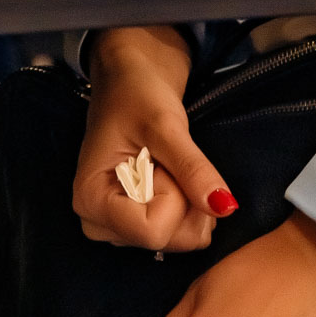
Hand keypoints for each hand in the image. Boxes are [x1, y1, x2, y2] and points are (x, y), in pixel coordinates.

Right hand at [72, 26, 235, 254]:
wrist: (132, 76)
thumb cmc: (137, 92)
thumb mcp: (166, 124)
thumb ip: (192, 168)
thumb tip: (225, 207)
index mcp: (91, 200)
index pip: (152, 230)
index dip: (173, 195)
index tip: (161, 157)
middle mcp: (98, 222)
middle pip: (164, 239)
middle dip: (182, 200)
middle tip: (167, 158)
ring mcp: (117, 226)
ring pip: (174, 238)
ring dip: (186, 200)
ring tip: (166, 162)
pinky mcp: (134, 222)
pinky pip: (176, 231)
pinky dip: (187, 205)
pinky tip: (172, 175)